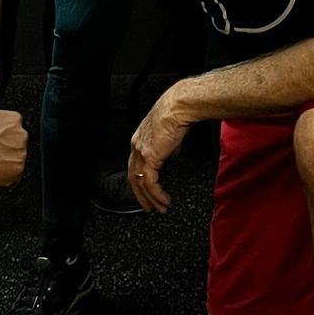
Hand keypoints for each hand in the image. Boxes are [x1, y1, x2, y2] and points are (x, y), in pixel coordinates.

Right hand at [0, 92, 28, 189]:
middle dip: (3, 149)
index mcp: (14, 119)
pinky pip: (14, 176)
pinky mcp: (15, 173)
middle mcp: (21, 135)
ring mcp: (19, 155)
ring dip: (3, 163)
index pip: (12, 131)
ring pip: (14, 160)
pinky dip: (4, 176)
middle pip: (15, 145)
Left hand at [126, 88, 193, 211]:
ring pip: (141, 183)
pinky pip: (151, 183)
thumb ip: (171, 145)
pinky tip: (164, 200)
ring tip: (159, 208)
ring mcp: (142, 153)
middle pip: (134, 177)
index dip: (140, 180)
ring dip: (150, 199)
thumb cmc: (177, 112)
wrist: (179, 106)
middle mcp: (137, 146)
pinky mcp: (150, 158)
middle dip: (141, 195)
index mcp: (140, 139)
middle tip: (149, 206)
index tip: (147, 191)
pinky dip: (157, 194)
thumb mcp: (171, 132)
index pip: (135, 165)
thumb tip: (174, 153)